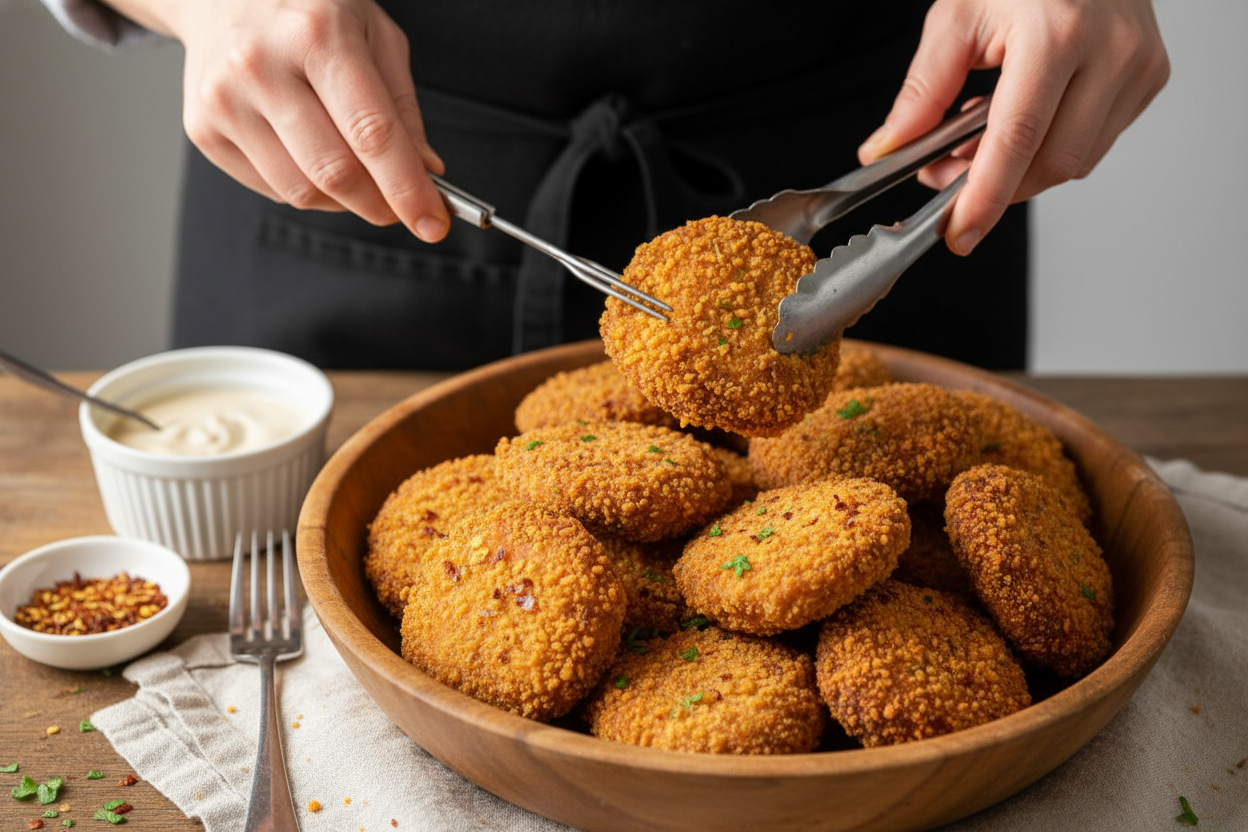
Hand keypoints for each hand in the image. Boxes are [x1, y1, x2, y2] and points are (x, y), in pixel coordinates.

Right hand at [106, 0, 449, 241]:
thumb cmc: (309, 10)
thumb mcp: (373, 33)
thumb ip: (402, 107)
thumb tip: (425, 172)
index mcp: (317, 34)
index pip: (371, 133)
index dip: (407, 188)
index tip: (433, 223)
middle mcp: (262, 66)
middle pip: (334, 173)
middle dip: (380, 205)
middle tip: (404, 209)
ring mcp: (225, 101)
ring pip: (302, 192)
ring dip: (346, 202)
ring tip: (360, 176)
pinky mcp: (203, 130)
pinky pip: (273, 188)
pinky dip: (308, 189)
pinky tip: (315, 157)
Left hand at [858, 0, 1168, 255]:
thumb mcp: (958, 16)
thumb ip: (922, 91)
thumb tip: (887, 148)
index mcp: (1057, 34)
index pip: (1017, 140)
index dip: (985, 198)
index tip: (960, 233)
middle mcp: (1110, 51)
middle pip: (1050, 164)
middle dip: (996, 186)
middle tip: (948, 172)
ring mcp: (1138, 65)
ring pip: (1076, 161)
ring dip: (1023, 168)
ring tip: (983, 137)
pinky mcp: (1151, 76)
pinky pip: (1097, 141)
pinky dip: (1053, 146)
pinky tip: (1028, 119)